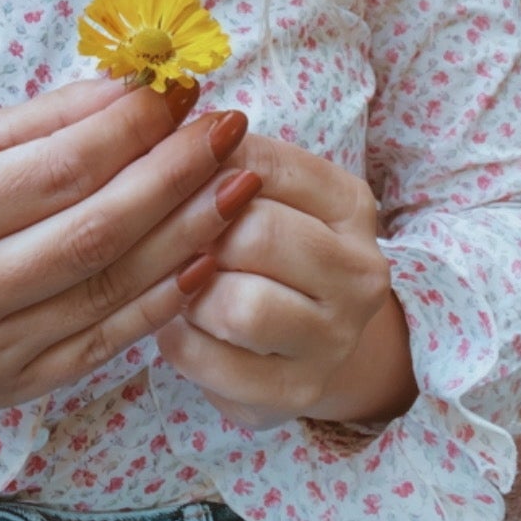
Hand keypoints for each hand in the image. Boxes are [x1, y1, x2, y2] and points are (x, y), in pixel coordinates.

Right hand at [0, 78, 261, 418]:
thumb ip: (51, 120)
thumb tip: (139, 89)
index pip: (58, 169)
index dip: (131, 129)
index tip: (182, 93)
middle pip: (94, 231)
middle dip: (175, 175)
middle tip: (229, 130)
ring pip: (112, 288)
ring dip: (189, 232)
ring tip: (239, 184)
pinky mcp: (22, 385)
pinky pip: (111, 340)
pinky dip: (168, 295)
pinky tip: (209, 254)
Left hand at [153, 133, 417, 430]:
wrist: (313, 341)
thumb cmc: (269, 252)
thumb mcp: (264, 195)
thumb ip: (223, 163)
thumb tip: (161, 129)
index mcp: (349, 203)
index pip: (264, 162)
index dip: (201, 166)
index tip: (168, 174)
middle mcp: (359, 271)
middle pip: (256, 233)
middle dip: (196, 235)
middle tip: (170, 238)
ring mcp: (335, 338)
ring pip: (240, 306)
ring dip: (190, 294)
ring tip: (182, 285)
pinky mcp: (297, 391)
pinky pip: (213, 362)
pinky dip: (180, 342)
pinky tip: (183, 327)